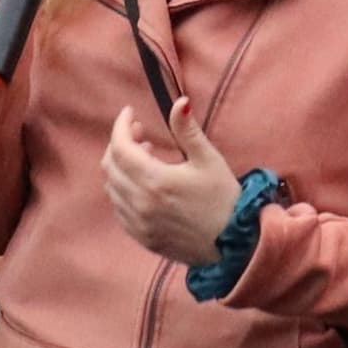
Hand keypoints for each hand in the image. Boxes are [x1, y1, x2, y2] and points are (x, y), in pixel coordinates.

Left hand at [102, 94, 240, 266]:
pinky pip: (119, 209)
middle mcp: (141, 204)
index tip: (130, 113)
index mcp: (155, 181)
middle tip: (141, 133)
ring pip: (112, 188)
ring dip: (120, 167)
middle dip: (120, 143)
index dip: (121, 126)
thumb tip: (180, 102)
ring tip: (146, 156)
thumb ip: (188, 131)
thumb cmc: (225, 199)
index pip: (120, 147)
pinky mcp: (143, 238)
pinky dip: (123, 190)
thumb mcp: (209, 160)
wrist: (236, 245)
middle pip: (110, 165)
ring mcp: (139, 224)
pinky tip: (143, 184)